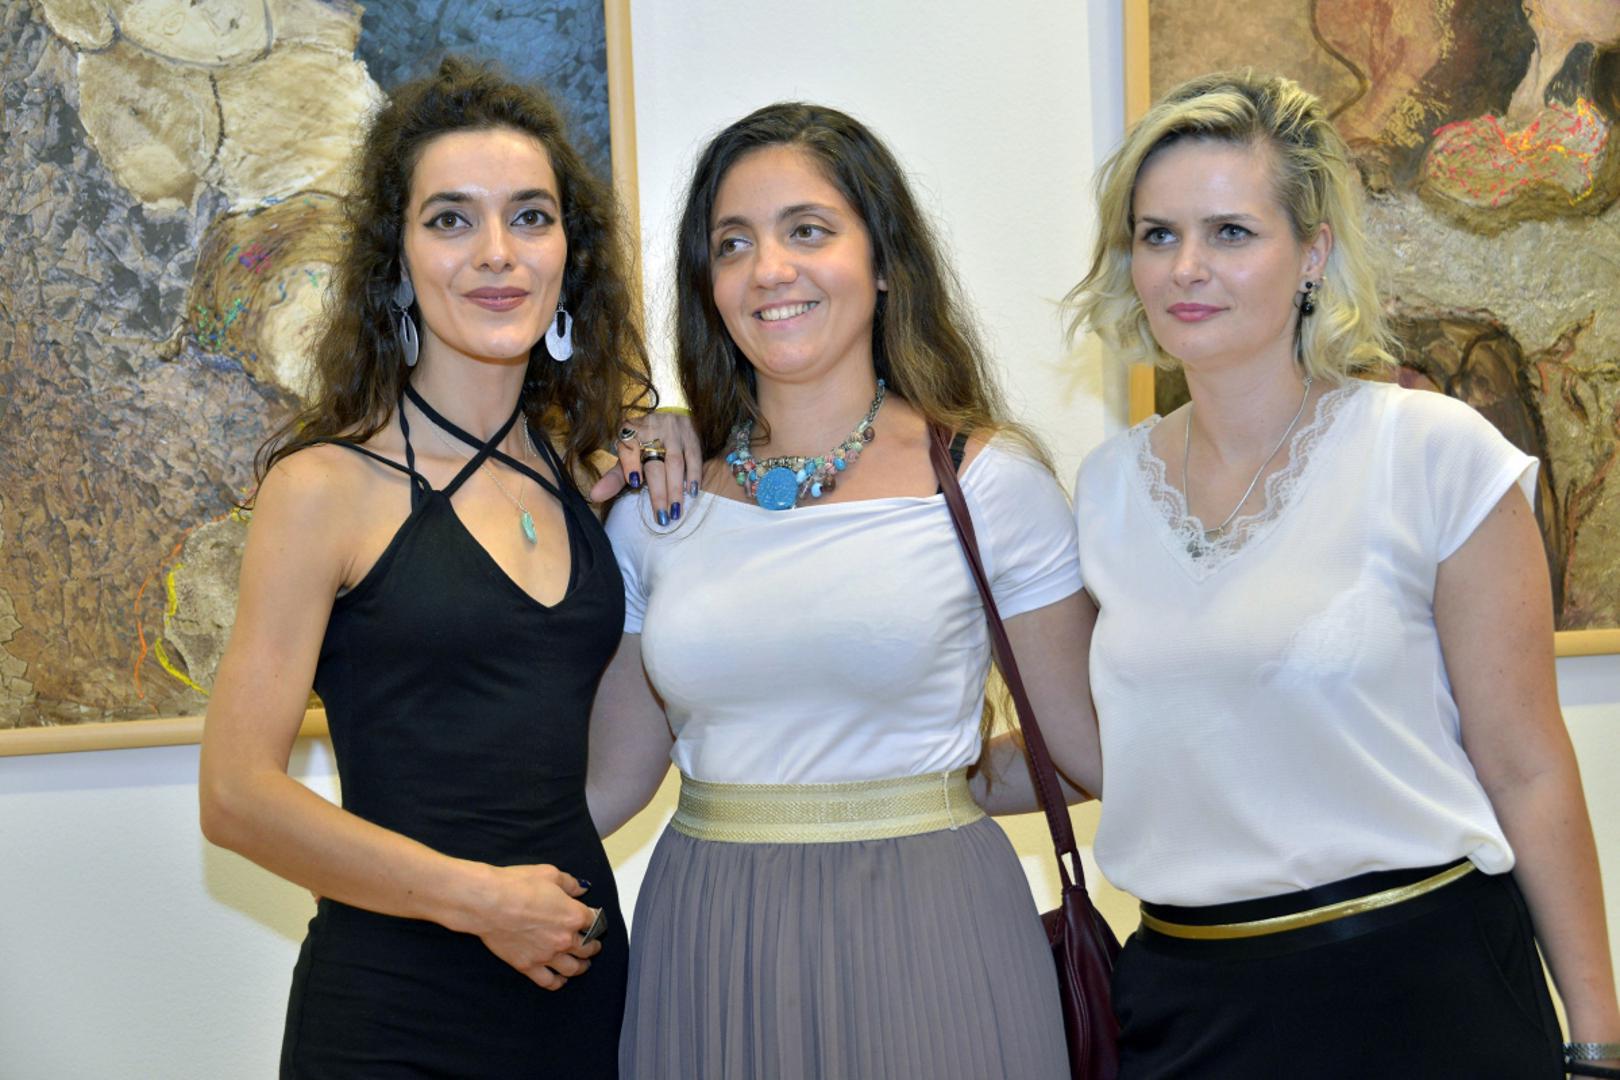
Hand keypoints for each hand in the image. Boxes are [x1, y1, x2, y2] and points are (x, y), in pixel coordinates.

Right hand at [474, 864, 600, 990]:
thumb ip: (570, 883)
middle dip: (593, 946)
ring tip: (583, 964)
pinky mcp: (528, 966)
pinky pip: (549, 982)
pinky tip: (561, 979)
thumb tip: (582, 888)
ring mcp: (547, 956)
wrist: (488, 903)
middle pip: (588, 948)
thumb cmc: (517, 885)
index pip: (595, 922)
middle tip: (594, 944)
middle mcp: (564, 939)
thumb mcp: (549, 874)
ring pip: (573, 969)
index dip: (596, 920)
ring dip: (581, 966)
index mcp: (573, 915)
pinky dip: (558, 983)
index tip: (594, 919)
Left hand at [590, 409, 703, 522]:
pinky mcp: (691, 436)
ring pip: (675, 463)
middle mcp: (652, 430)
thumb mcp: (625, 454)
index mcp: (630, 433)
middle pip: (654, 464)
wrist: (668, 412)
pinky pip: (694, 457)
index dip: (630, 464)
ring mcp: (673, 432)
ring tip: (676, 511)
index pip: (629, 449)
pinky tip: (692, 491)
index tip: (633, 482)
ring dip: (676, 488)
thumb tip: (594, 496)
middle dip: (658, 491)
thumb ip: (613, 478)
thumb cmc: (642, 440)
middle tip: (661, 517)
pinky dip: (694, 475)